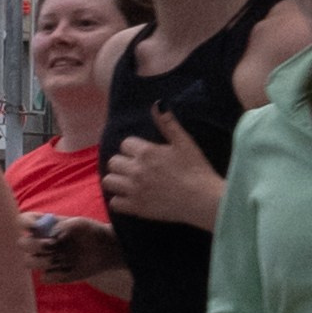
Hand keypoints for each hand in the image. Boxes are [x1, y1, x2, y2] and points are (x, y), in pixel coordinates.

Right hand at [26, 217, 122, 284]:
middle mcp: (41, 242)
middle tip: (50, 245)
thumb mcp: (80, 223)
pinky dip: (54, 274)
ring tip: (57, 258)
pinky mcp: (54, 274)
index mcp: (44, 226)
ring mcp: (46, 259)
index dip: (24, 223)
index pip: (23, 220)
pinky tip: (68, 269)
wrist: (106, 250)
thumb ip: (64, 226)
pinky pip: (45, 277)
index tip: (35, 226)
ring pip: (28, 262)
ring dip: (39, 261)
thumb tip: (51, 235)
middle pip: (22, 243)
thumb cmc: (92, 232)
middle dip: (32, 244)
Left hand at [102, 111, 223, 232]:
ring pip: (108, 181)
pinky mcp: (136, 208)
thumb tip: (157, 103)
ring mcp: (134, 190)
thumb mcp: (184, 142)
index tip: (144, 154)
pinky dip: (119, 200)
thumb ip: (168, 123)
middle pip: (113, 162)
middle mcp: (136, 170)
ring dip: (116, 180)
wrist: (203, 200)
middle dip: (122, 163)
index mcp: (146, 152)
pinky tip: (130, 197)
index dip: (133, 148)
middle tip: (134, 168)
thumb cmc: (196, 169)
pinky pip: (114, 203)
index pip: (125, 144)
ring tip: (128, 181)